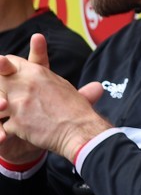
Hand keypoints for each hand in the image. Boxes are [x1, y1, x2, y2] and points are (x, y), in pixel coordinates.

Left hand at [0, 34, 110, 162]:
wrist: (80, 131)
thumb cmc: (77, 110)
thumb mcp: (64, 86)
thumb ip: (49, 78)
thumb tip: (59, 73)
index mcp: (36, 72)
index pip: (8, 62)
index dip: (5, 69)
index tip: (6, 75)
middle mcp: (24, 85)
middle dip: (1, 90)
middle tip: (8, 101)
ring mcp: (17, 104)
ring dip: (3, 111)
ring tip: (14, 115)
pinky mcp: (15, 124)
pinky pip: (3, 126)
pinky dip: (8, 131)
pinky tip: (19, 132)